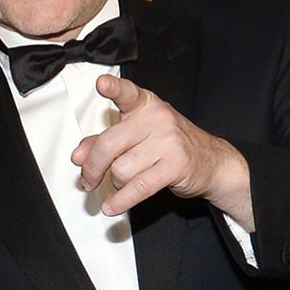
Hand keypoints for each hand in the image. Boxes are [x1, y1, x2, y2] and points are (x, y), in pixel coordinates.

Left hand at [71, 75, 252, 227]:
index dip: (113, 88)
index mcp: (145, 106)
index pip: (127, 93)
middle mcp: (157, 119)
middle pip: (109, 144)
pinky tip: (112, 206)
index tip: (101, 84)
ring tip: (121, 183)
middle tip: (88, 179)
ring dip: (115, 183)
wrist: (211, 161)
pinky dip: (121, 200)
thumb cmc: (168, 145)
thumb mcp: (136, 135)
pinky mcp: (176, 165)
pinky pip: (138, 187)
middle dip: (92, 167)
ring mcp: (168, 141)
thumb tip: (79, 156)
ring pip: (120, 169)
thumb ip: (104, 141)